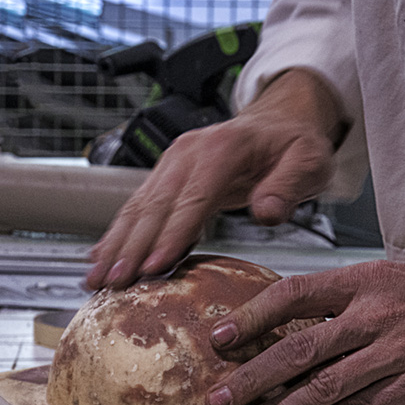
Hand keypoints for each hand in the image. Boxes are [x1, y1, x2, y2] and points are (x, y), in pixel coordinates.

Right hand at [85, 68, 346, 289]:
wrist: (278, 121)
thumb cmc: (294, 144)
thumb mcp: (308, 161)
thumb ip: (288, 186)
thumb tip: (266, 213)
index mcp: (222, 150)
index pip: (191, 199)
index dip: (170, 235)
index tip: (151, 268)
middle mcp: (188, 153)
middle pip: (153, 206)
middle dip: (129, 248)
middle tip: (112, 283)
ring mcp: (171, 163)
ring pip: (136, 208)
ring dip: (114, 246)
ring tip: (95, 279)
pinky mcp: (165, 176)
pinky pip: (137, 208)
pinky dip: (117, 236)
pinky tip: (100, 259)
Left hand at [204, 260, 404, 404]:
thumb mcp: (389, 276)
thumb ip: (340, 298)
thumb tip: (282, 322)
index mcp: (364, 280)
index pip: (293, 293)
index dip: (252, 317)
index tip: (219, 338)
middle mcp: (375, 316)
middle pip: (299, 349)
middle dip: (252, 377)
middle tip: (217, 397)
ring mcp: (394, 354)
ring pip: (322, 387)